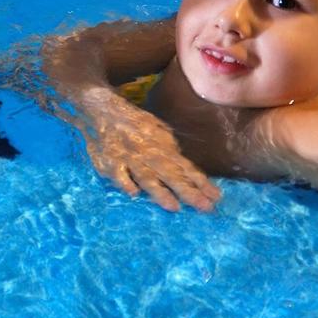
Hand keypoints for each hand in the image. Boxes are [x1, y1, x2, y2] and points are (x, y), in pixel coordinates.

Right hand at [80, 93, 218, 211]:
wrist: (101, 110)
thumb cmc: (132, 122)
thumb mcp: (156, 129)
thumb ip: (169, 148)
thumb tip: (185, 167)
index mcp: (162, 146)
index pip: (185, 167)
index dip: (200, 182)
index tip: (216, 197)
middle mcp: (148, 153)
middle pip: (171, 175)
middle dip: (188, 192)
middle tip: (205, 208)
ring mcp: (129, 158)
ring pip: (147, 177)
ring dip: (160, 192)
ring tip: (174, 207)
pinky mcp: (110, 162)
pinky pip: (118, 174)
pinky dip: (125, 183)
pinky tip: (134, 194)